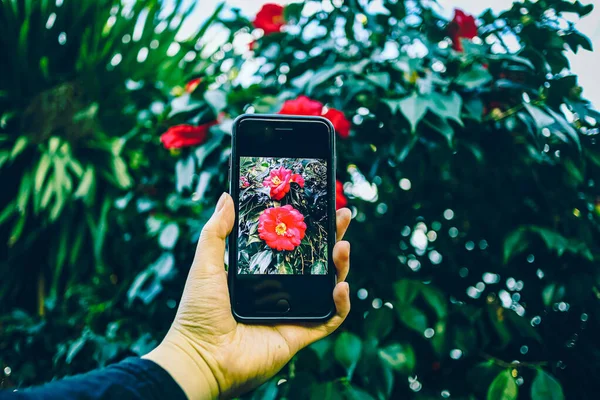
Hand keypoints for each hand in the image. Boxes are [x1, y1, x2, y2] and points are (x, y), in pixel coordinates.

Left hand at [144, 193, 351, 398]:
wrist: (201, 355)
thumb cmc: (198, 311)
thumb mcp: (206, 263)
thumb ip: (216, 231)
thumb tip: (226, 196)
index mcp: (262, 274)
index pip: (292, 246)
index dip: (308, 227)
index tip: (319, 206)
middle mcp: (280, 292)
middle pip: (316, 262)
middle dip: (333, 239)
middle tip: (342, 216)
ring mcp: (292, 313)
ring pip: (328, 287)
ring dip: (340, 266)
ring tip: (343, 246)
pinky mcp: (299, 334)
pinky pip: (330, 320)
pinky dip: (341, 305)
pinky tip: (340, 286)